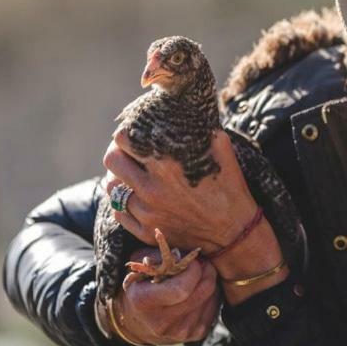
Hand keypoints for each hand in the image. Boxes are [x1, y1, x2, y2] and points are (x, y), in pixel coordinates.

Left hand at [102, 130, 257, 252]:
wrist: (235, 233)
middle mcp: (152, 189)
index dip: (125, 133)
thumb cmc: (230, 189)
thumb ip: (203, 130)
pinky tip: (136, 197)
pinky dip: (124, 203)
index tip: (131, 133)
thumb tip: (190, 111)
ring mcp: (147, 213)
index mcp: (167, 166)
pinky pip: (119, 213)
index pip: (124, 140)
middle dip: (117, 152)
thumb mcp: (223, 150)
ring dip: (118, 178)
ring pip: (112, 188)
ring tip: (130, 174)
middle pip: (111, 161)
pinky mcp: (146, 232)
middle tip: (126, 152)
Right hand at [111, 247, 219, 344]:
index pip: (182, 288)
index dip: (193, 270)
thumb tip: (180, 256)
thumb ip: (157, 257)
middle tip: (203, 263)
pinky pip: (214, 308)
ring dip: (209, 282)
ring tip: (199, 276)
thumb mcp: (139, 268)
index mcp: (144, 302)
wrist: (138, 324)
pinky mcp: (196, 335)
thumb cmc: (140, 287)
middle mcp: (163, 323)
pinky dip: (211, 296)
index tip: (192, 261)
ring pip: (211, 299)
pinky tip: (199, 290)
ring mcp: (181, 332)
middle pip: (202, 292)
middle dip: (207, 272)